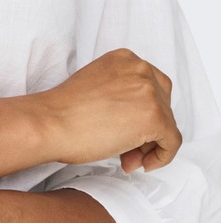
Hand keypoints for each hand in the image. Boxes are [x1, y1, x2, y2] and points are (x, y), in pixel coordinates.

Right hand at [38, 48, 181, 171]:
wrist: (50, 122)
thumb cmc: (64, 111)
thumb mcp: (98, 87)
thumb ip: (122, 94)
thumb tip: (139, 121)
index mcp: (124, 58)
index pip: (151, 85)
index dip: (143, 111)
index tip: (129, 129)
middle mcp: (140, 69)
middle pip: (163, 103)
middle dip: (149, 128)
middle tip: (128, 148)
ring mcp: (149, 92)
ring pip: (168, 123)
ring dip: (150, 144)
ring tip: (128, 159)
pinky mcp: (154, 117)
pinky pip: (172, 141)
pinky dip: (162, 156)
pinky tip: (141, 164)